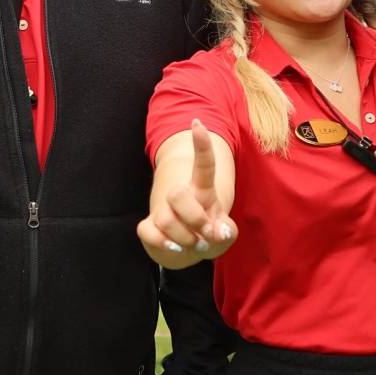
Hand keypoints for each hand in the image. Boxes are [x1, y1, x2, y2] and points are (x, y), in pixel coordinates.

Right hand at [137, 120, 235, 265]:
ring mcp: (163, 211)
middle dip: (196, 220)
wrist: (186, 251)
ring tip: (195, 245)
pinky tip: (175, 248)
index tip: (198, 123)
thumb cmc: (208, 237)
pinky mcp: (149, 227)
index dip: (201, 145)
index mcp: (202, 191)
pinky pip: (150, 232)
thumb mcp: (224, 235)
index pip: (203, 165)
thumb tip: (219, 230)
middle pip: (177, 194)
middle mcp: (180, 197)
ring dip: (185, 240)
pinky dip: (164, 244)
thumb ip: (226, 232)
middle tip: (207, 237)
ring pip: (167, 219)